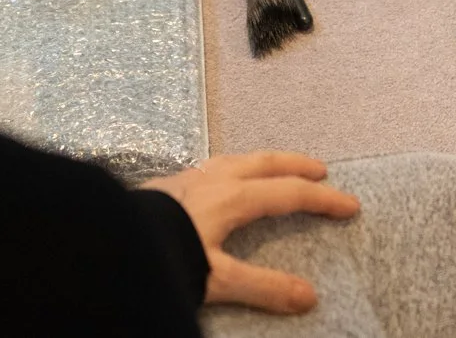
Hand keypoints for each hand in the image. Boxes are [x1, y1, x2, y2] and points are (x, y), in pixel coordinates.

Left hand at [145, 151, 360, 311]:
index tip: (350, 204)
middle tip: (320, 169)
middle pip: (265, 163)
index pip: (290, 193)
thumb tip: (310, 296)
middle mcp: (213, 179)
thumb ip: (263, 287)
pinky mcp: (164, 185)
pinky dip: (230, 170)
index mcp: (232, 197)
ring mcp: (187, 178)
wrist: (104, 244)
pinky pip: (209, 168)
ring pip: (235, 159)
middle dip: (296, 165)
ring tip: (272, 168)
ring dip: (262, 162)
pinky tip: (218, 182)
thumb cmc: (162, 257)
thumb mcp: (217, 280)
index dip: (323, 199)